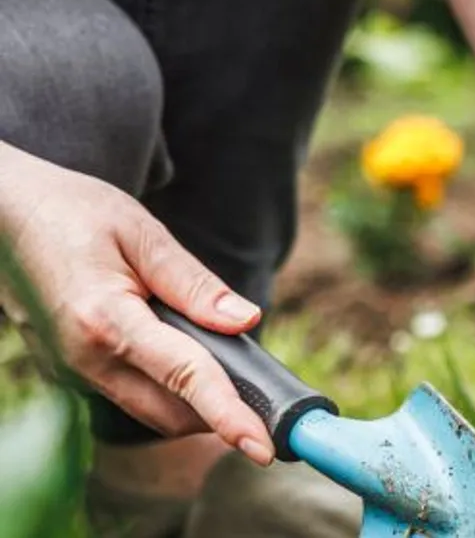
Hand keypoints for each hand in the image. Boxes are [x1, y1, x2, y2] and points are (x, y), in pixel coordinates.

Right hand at [0, 146, 274, 465]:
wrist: (1, 215)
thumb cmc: (71, 212)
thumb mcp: (141, 233)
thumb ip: (194, 284)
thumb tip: (247, 320)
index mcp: (105, 321)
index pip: (184, 378)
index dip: (229, 415)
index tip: (263, 446)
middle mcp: (84, 359)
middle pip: (169, 412)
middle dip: (220, 415)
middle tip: (265, 400)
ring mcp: (70, 371)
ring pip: (148, 408)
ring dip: (192, 403)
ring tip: (231, 371)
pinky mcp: (67, 370)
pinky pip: (127, 391)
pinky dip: (164, 386)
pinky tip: (183, 350)